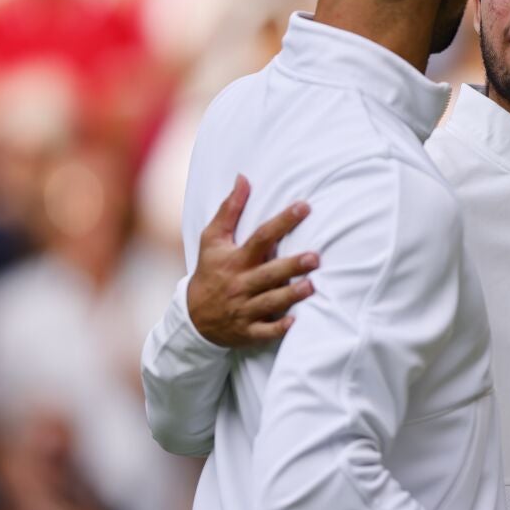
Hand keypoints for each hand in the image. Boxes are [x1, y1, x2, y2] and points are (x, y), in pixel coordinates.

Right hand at [186, 175, 318, 347]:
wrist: (194, 317)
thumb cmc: (210, 270)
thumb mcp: (212, 239)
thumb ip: (230, 209)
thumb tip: (243, 178)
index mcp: (235, 259)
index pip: (261, 237)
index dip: (283, 221)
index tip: (304, 206)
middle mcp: (240, 284)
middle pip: (269, 273)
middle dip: (291, 265)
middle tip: (315, 257)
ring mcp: (244, 309)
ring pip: (270, 302)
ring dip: (290, 295)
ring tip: (311, 286)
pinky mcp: (248, 331)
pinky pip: (264, 332)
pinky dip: (278, 329)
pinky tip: (295, 322)